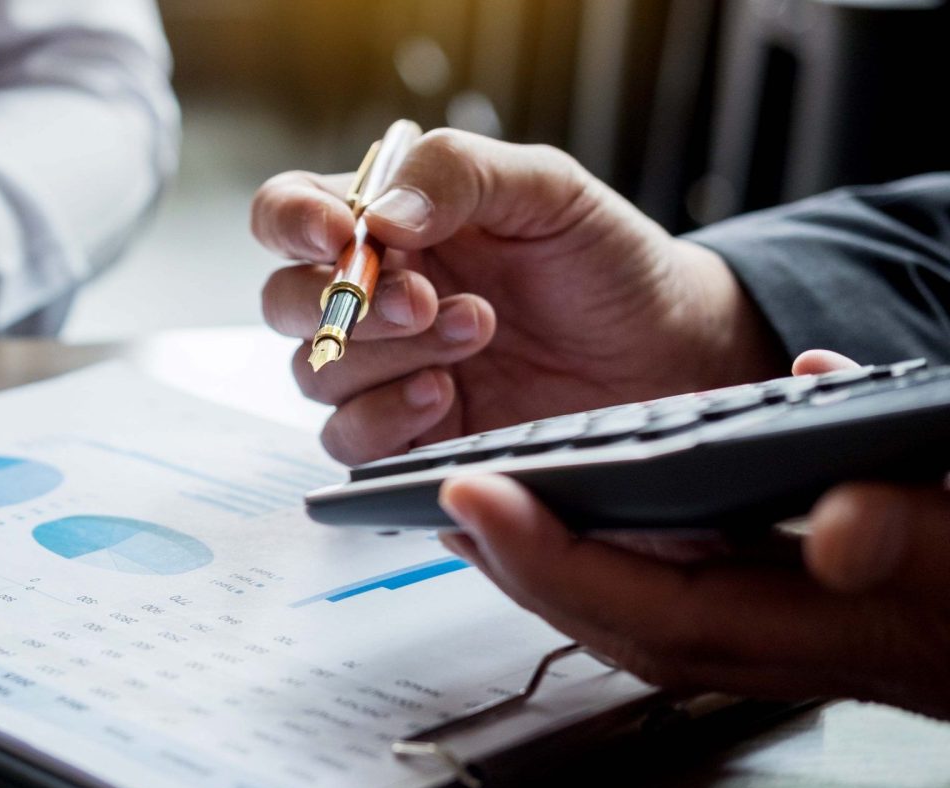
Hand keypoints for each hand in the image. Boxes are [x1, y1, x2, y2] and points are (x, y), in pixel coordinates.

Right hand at [253, 128, 786, 463]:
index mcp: (388, 225)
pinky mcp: (410, 439)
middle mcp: (374, 298)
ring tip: (475, 334)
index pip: (287, 214)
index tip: (341, 234)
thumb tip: (378, 217)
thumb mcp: (548, 189)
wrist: (672, 354)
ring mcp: (387, 372)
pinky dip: (385, 418)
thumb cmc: (608, 264)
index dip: (292, 222)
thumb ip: (458, 175)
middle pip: (285, 302)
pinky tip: (447, 397)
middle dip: (343, 302)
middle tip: (425, 298)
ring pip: (315, 373)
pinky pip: (348, 441)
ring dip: (385, 356)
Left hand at [435, 350, 949, 719]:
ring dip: (548, 566)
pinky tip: (571, 524)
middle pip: (615, 617)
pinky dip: (603, 561)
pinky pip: (662, 595)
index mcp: (814, 631)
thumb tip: (836, 532)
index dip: (550, 556)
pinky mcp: (776, 612)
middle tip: (446, 505)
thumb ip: (909, 536)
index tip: (474, 498)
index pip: (649, 605)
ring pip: (630, 610)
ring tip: (480, 518)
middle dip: (520, 566)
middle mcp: (775, 646)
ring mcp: (771, 635)